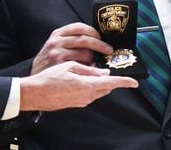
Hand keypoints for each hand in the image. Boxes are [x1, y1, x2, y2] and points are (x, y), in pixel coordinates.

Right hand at [19, 61, 137, 110]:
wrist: (36, 94)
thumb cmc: (50, 78)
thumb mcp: (70, 67)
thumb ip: (88, 70)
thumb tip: (102, 72)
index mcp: (87, 85)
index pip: (111, 83)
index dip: (124, 82)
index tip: (134, 82)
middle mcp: (87, 96)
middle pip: (106, 87)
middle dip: (110, 79)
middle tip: (108, 68)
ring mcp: (82, 101)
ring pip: (98, 91)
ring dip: (100, 82)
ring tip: (92, 72)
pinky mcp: (77, 104)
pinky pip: (90, 95)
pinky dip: (91, 86)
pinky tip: (83, 79)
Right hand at [31, 22, 112, 74]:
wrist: (34, 81)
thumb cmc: (48, 63)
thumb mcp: (55, 46)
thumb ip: (71, 41)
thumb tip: (95, 41)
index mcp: (57, 34)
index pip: (79, 27)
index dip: (93, 31)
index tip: (101, 36)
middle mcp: (57, 42)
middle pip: (84, 39)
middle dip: (100, 44)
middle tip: (108, 50)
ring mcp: (58, 54)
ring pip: (84, 53)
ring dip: (95, 58)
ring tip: (100, 62)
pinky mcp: (61, 67)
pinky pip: (81, 65)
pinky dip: (89, 67)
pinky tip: (92, 70)